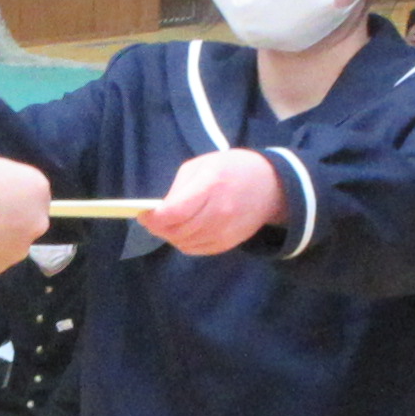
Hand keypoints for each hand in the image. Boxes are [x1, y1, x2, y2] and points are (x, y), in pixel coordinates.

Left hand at [140, 149, 285, 256]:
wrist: (271, 186)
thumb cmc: (232, 169)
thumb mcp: (202, 165)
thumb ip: (179, 188)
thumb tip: (161, 210)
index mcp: (211, 186)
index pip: (175, 212)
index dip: (154, 217)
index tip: (143, 214)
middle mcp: (219, 212)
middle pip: (178, 231)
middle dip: (159, 228)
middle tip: (151, 220)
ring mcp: (226, 230)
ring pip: (185, 243)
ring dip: (170, 236)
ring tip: (167, 224)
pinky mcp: (229, 243)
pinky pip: (198, 249)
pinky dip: (185, 242)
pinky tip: (184, 231)